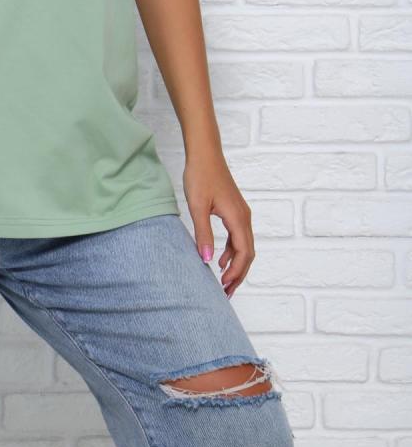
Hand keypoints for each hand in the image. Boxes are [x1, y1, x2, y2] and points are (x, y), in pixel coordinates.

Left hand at [182, 150, 254, 298]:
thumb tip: (206, 260)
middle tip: (226, 293)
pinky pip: (238, 237)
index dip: (235, 273)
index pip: (244, 254)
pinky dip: (232, 251)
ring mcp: (241, 213)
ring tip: (224, 281)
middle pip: (248, 254)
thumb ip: (203, 233)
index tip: (224, 287)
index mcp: (238, 218)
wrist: (205, 153)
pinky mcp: (234, 210)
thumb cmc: (200, 176)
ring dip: (236, 264)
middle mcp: (244, 217)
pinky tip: (220, 258)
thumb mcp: (197, 206)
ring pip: (244, 246)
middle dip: (239, 274)